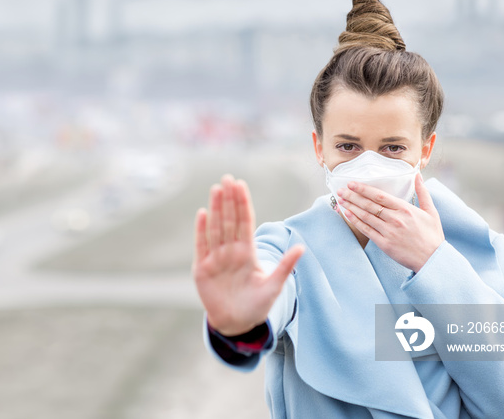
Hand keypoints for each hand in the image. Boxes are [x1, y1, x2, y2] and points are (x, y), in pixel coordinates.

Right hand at [191, 174, 304, 335]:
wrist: (236, 324)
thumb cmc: (256, 305)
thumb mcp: (274, 286)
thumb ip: (285, 266)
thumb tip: (302, 247)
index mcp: (248, 252)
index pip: (245, 222)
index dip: (243, 204)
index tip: (241, 185)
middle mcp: (231, 251)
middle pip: (230, 220)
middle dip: (229, 200)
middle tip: (228, 178)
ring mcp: (216, 258)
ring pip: (216, 228)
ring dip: (216, 209)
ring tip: (216, 189)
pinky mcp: (202, 269)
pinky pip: (201, 245)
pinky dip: (201, 230)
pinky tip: (202, 213)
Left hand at [336, 173, 443, 272]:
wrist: (433, 260)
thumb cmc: (432, 236)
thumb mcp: (431, 212)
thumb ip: (422, 192)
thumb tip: (417, 175)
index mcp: (405, 209)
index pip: (380, 196)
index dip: (364, 189)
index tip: (352, 183)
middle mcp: (395, 219)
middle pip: (369, 205)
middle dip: (353, 196)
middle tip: (341, 190)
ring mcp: (388, 232)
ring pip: (366, 216)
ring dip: (351, 207)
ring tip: (341, 199)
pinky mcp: (384, 244)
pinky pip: (366, 230)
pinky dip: (356, 221)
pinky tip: (347, 214)